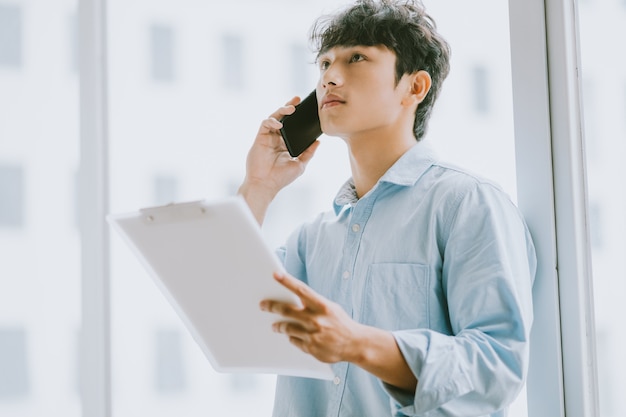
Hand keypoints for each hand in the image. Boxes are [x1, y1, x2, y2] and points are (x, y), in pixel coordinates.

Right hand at [239, 97, 319, 222]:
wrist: (266, 184)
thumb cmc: (281, 177)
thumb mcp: (300, 164)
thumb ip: (309, 152)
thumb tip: (318, 142)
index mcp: (286, 143)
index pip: (293, 126)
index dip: (299, 117)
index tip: (308, 109)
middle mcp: (277, 138)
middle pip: (283, 117)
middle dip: (290, 106)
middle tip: (298, 99)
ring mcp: (268, 137)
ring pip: (274, 117)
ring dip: (282, 110)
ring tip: (292, 107)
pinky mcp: (260, 137)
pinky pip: (265, 124)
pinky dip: (272, 121)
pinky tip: (279, 123)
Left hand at [260, 272, 361, 363]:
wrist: (355, 344)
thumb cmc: (341, 323)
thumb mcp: (330, 308)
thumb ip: (313, 304)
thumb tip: (294, 298)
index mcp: (322, 306)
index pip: (301, 290)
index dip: (287, 281)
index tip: (275, 274)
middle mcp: (316, 320)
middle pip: (287, 310)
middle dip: (272, 306)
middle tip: (263, 305)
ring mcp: (312, 335)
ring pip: (286, 328)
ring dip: (278, 325)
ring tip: (275, 325)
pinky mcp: (311, 348)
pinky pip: (294, 341)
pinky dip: (292, 337)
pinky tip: (293, 336)